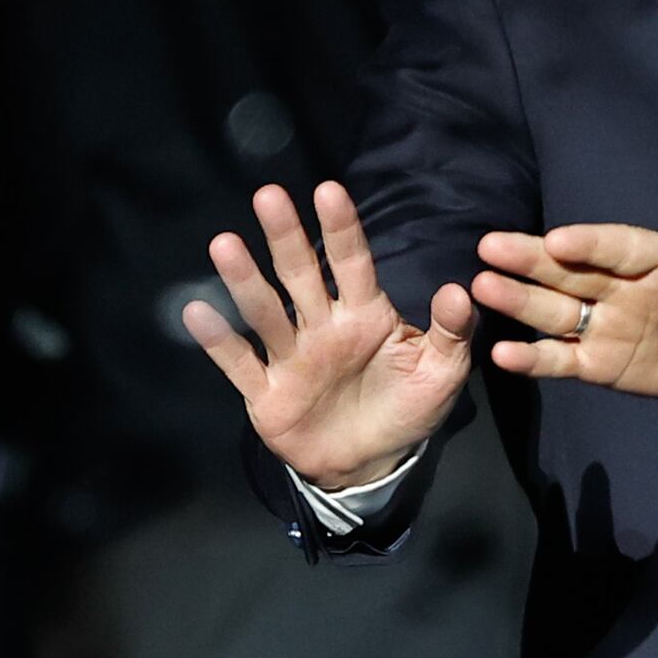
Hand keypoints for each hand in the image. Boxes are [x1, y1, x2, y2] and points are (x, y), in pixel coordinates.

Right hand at [178, 179, 480, 492]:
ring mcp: (290, 357)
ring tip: (225, 244)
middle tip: (269, 196)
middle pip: (300, 275)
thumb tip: (460, 290)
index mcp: (365, 316)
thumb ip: (451, 333)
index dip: (342, 230)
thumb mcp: (442, 374)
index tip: (329, 192)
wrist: (370, 465)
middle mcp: (322, 327)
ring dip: (244, 279)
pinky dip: (218, 340)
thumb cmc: (406, 408)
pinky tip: (197, 311)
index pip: (353, 264)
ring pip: (264, 312)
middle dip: (286, 237)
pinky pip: (240, 363)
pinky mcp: (266, 393)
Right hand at [465, 224, 657, 404]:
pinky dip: (533, 358)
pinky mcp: (598, 361)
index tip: (558, 240)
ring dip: (519, 300)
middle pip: (573, 269)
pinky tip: (501, 355)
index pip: (622, 246)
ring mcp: (606, 322)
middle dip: (533, 259)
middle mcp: (624, 284)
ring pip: (556, 309)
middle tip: (491, 247)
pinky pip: (561, 358)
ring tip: (479, 288)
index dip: (591, 243)